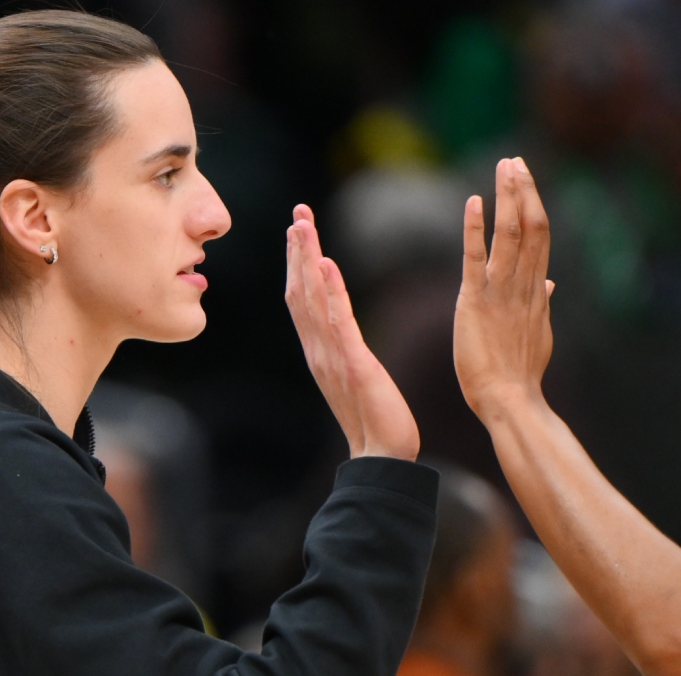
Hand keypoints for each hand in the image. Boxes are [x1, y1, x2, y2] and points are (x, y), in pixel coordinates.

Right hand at [282, 204, 419, 459]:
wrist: (382, 458)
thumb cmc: (376, 421)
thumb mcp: (356, 378)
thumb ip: (345, 352)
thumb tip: (342, 330)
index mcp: (321, 352)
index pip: (302, 300)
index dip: (298, 264)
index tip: (298, 231)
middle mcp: (319, 351)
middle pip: (299, 291)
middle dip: (298, 251)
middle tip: (298, 214)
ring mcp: (332, 357)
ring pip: (312, 299)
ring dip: (306, 259)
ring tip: (302, 225)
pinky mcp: (352, 365)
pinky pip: (338, 322)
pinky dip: (330, 292)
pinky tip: (325, 265)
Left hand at [453, 158, 554, 422]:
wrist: (511, 402)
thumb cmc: (520, 375)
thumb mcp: (538, 334)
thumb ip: (542, 304)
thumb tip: (550, 283)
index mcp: (535, 292)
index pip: (539, 238)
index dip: (533, 204)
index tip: (525, 177)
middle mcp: (523, 286)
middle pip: (531, 228)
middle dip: (524, 191)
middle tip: (515, 159)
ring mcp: (501, 292)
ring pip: (511, 235)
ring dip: (509, 198)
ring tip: (505, 166)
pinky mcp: (475, 302)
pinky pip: (476, 259)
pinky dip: (476, 228)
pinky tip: (475, 201)